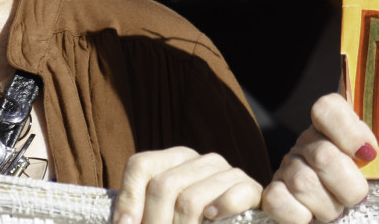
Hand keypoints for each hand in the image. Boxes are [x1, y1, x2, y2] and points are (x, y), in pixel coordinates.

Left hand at [111, 147, 261, 223]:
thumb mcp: (159, 218)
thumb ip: (136, 218)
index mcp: (176, 160)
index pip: (141, 165)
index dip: (128, 200)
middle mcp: (202, 160)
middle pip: (163, 185)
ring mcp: (229, 172)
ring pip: (190, 199)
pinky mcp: (251, 189)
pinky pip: (231, 196)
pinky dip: (219, 212)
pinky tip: (211, 221)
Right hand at [262, 93, 375, 223]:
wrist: (335, 202)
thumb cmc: (361, 179)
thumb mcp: (373, 158)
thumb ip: (375, 149)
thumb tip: (374, 154)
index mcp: (332, 125)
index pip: (328, 108)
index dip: (350, 132)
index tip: (369, 155)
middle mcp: (306, 141)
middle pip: (323, 155)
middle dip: (348, 185)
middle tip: (357, 197)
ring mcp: (287, 165)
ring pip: (303, 183)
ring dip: (328, 206)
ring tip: (337, 210)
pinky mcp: (272, 192)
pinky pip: (277, 201)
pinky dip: (300, 217)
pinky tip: (312, 217)